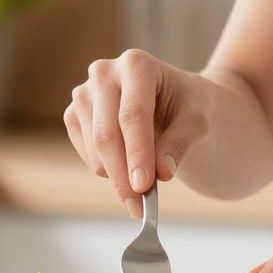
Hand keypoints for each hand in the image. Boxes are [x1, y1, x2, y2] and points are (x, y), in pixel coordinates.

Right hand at [64, 49, 214, 218]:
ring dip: (117, 178)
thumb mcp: (198, 120)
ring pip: (95, 149)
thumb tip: (161, 173)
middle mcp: (104, 72)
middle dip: (124, 175)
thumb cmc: (189, 106)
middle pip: (108, 134)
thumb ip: (180, 143)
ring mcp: (84, 92)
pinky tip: (127, 167)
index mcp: (137, 64)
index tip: (145, 187)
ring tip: (144, 190)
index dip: (138, 153)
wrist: (175, 101)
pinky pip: (86, 153)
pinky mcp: (74, 114)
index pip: (133, 115)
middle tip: (140, 208)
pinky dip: (107, 170)